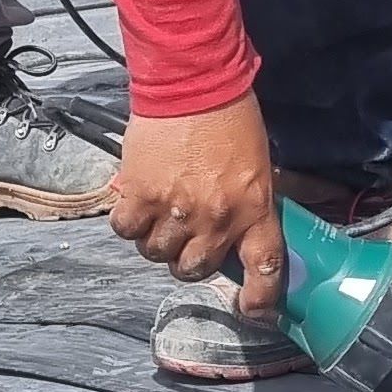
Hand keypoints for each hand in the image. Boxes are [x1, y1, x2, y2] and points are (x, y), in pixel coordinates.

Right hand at [109, 95, 285, 306]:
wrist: (192, 83)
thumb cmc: (229, 115)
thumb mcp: (259, 162)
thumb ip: (256, 200)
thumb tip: (264, 220)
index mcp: (255, 209)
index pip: (265, 267)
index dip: (259, 297)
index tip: (252, 309)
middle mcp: (217, 219)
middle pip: (195, 269)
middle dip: (189, 258)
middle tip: (186, 235)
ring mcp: (177, 210)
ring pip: (157, 254)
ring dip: (156, 240)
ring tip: (159, 213)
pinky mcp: (141, 196)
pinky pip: (126, 231)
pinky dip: (128, 222)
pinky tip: (136, 203)